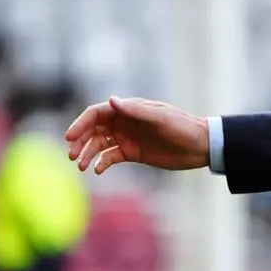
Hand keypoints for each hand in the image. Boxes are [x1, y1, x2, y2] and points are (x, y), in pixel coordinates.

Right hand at [65, 96, 209, 173]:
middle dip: (80, 141)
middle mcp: (124, 122)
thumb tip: (111, 100)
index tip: (70, 137)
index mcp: (128, 109)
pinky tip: (98, 170)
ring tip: (82, 167)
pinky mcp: (132, 153)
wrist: (200, 146)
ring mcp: (127, 137)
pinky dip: (102, 163)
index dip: (80, 124)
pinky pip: (111, 157)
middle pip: (93, 129)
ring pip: (99, 144)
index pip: (96, 113)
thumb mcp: (160, 118)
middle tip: (72, 156)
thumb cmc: (182, 127)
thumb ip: (135, 110)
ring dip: (87, 154)